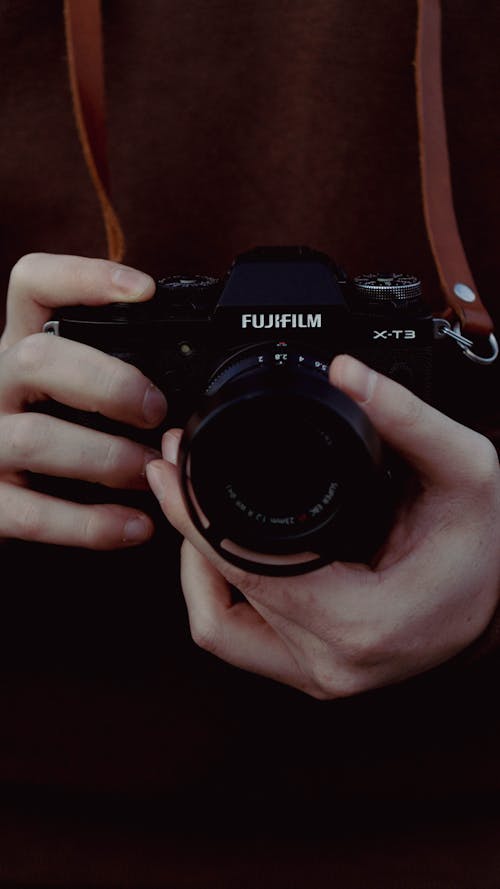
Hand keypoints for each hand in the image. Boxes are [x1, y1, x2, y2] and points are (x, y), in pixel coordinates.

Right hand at [0, 253, 166, 547]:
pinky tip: (134, 527)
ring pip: (34, 438)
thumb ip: (108, 376)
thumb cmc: (54, 442)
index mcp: (19, 349)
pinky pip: (31, 514)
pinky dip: (91, 524)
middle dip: (108, 383)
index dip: (82, 276)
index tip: (145, 290)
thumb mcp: (69, 393)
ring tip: (151, 473)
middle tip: (156, 410)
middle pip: (34, 359)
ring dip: (106, 458)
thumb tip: (192, 379)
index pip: (31, 286)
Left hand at [146, 355, 499, 697]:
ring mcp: (318, 677)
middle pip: (215, 600)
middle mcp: (331, 665)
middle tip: (177, 473)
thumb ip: (404, 416)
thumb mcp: (462, 468)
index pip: (244, 568)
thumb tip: (344, 371)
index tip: (176, 466)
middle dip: (187, 529)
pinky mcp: (311, 673)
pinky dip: (217, 595)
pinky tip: (220, 552)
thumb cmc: (487, 545)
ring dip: (193, 568)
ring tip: (191, 510)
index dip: (195, 513)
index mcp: (361, 623)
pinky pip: (236, 640)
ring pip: (215, 628)